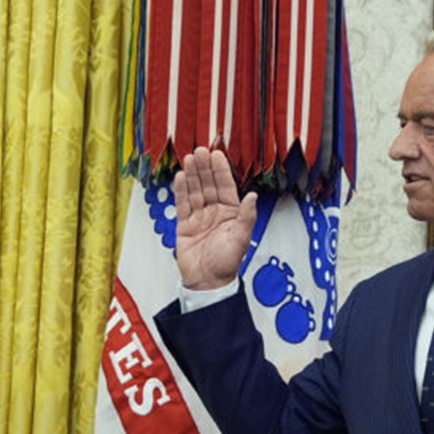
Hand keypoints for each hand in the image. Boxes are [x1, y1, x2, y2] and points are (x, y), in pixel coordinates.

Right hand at [173, 147, 257, 290]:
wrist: (207, 282)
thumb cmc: (226, 264)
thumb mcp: (241, 238)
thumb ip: (246, 217)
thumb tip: (253, 197)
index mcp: (231, 214)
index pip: (225, 187)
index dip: (220, 171)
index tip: (216, 155)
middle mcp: (215, 212)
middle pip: (208, 185)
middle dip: (204, 168)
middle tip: (200, 151)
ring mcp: (199, 218)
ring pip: (195, 191)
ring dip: (193, 175)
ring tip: (189, 159)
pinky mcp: (185, 225)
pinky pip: (182, 204)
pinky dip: (181, 191)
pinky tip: (181, 177)